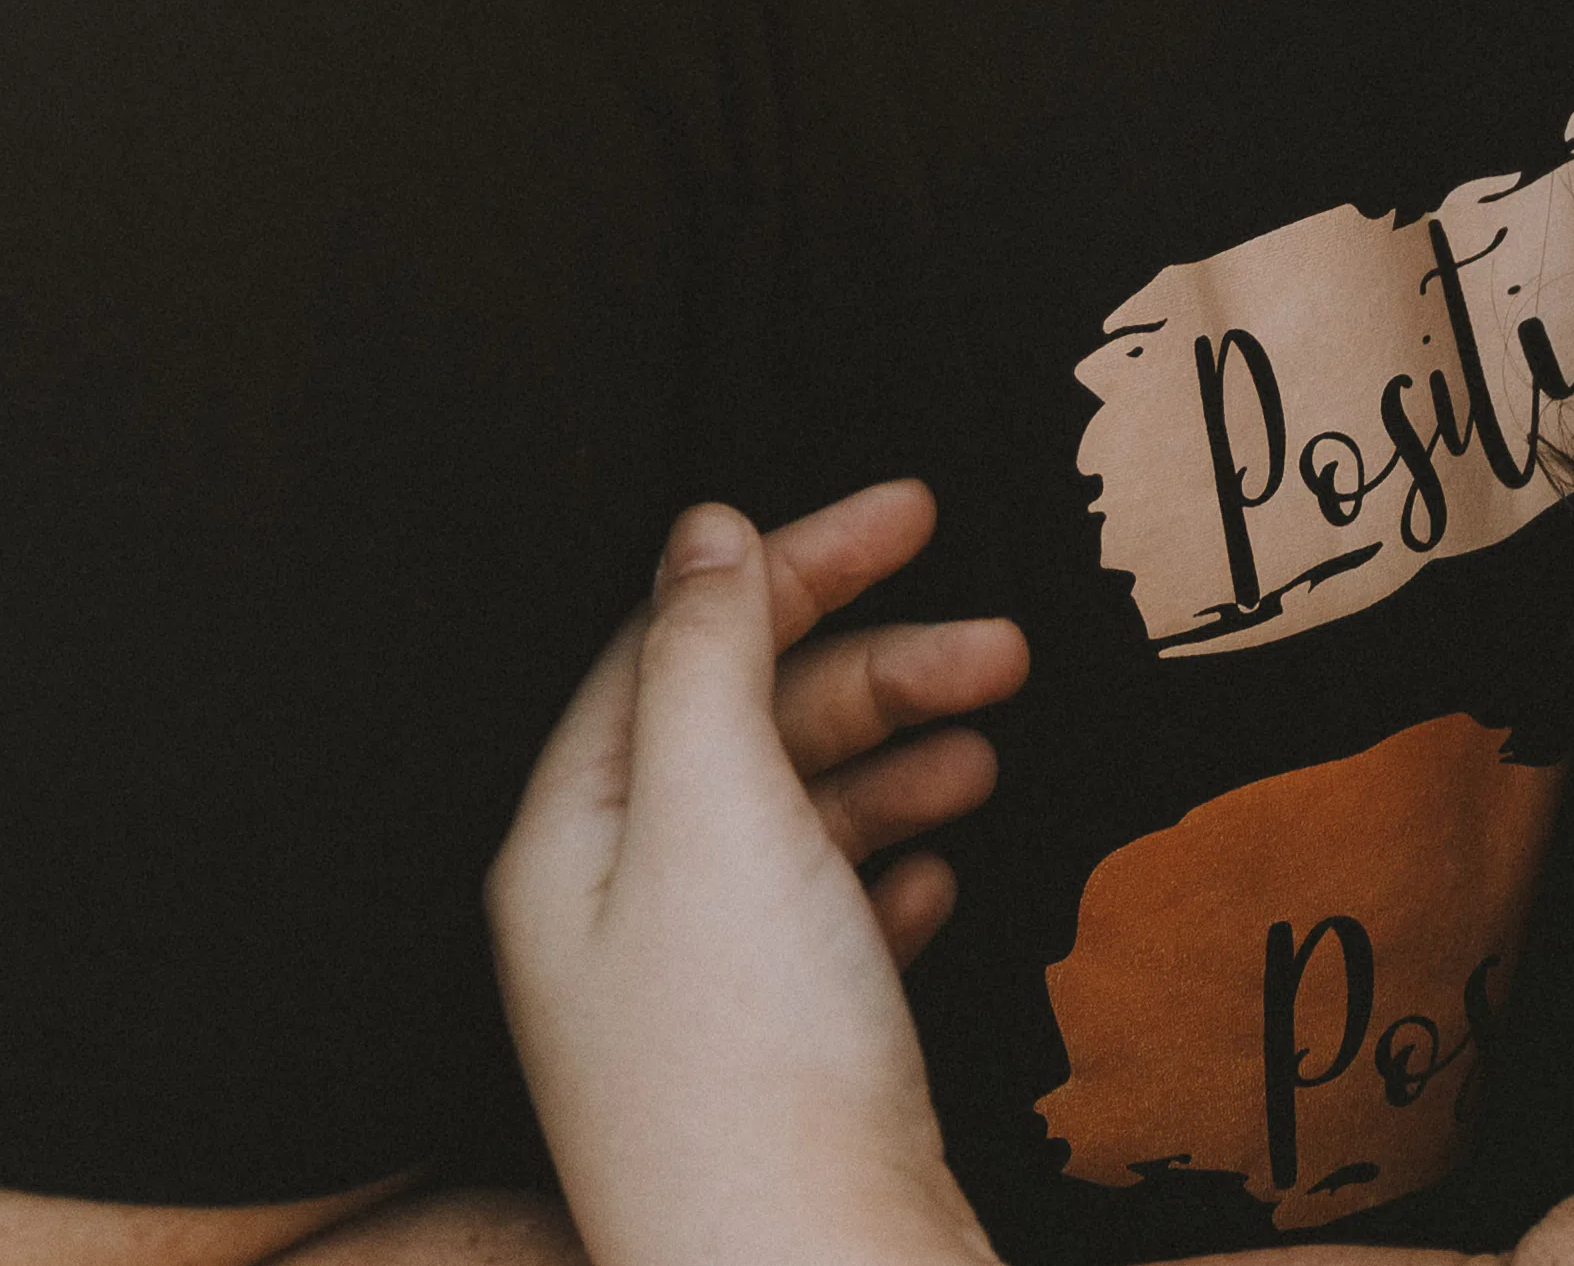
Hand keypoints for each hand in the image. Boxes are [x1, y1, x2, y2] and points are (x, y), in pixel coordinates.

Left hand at [487, 493, 1003, 1265]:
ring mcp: (690, 994)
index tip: (914, 512)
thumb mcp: (715, 814)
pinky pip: (826, 925)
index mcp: (567, 844)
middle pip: (742, 730)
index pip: (668, 648)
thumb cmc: (749, 1061)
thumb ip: (704, 659)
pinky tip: (940, 871)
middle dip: (873, 668)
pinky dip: (888, 875)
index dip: (790, 566)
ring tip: (993, 744)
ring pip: (796, 823)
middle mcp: (611, 915)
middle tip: (1005, 639)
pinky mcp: (769, 1060)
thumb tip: (702, 528)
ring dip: (896, 762)